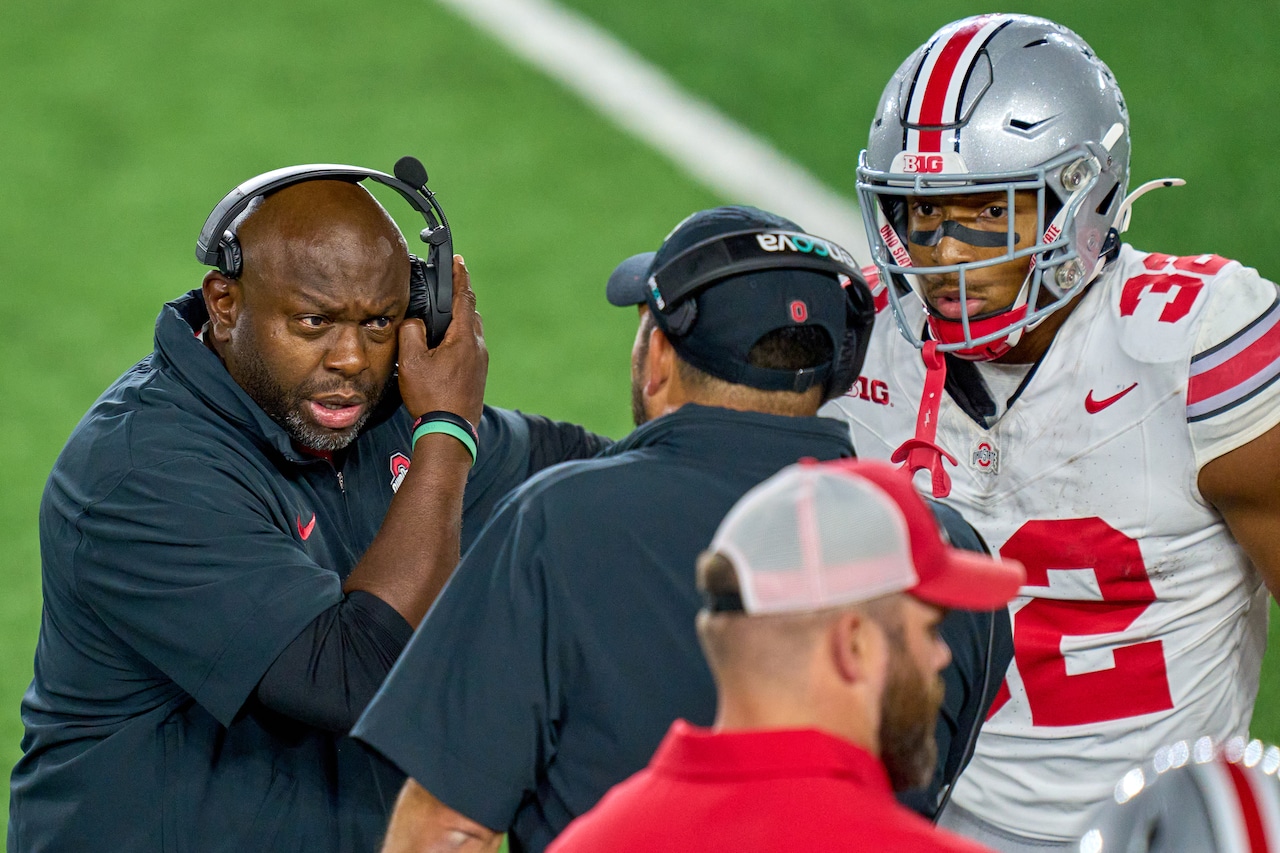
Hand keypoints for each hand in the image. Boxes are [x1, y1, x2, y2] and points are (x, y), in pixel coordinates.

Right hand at [397, 255, 487, 426]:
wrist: (450, 431)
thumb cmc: (432, 397)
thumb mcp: (413, 360)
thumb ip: (411, 332)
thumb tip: (415, 323)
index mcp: (465, 338)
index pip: (464, 297)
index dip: (460, 277)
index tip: (458, 261)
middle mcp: (478, 347)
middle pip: (470, 313)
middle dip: (459, 298)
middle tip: (448, 286)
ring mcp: (480, 363)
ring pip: (471, 332)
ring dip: (459, 320)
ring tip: (442, 315)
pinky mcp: (477, 376)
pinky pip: (469, 348)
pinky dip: (458, 338)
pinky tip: (445, 346)